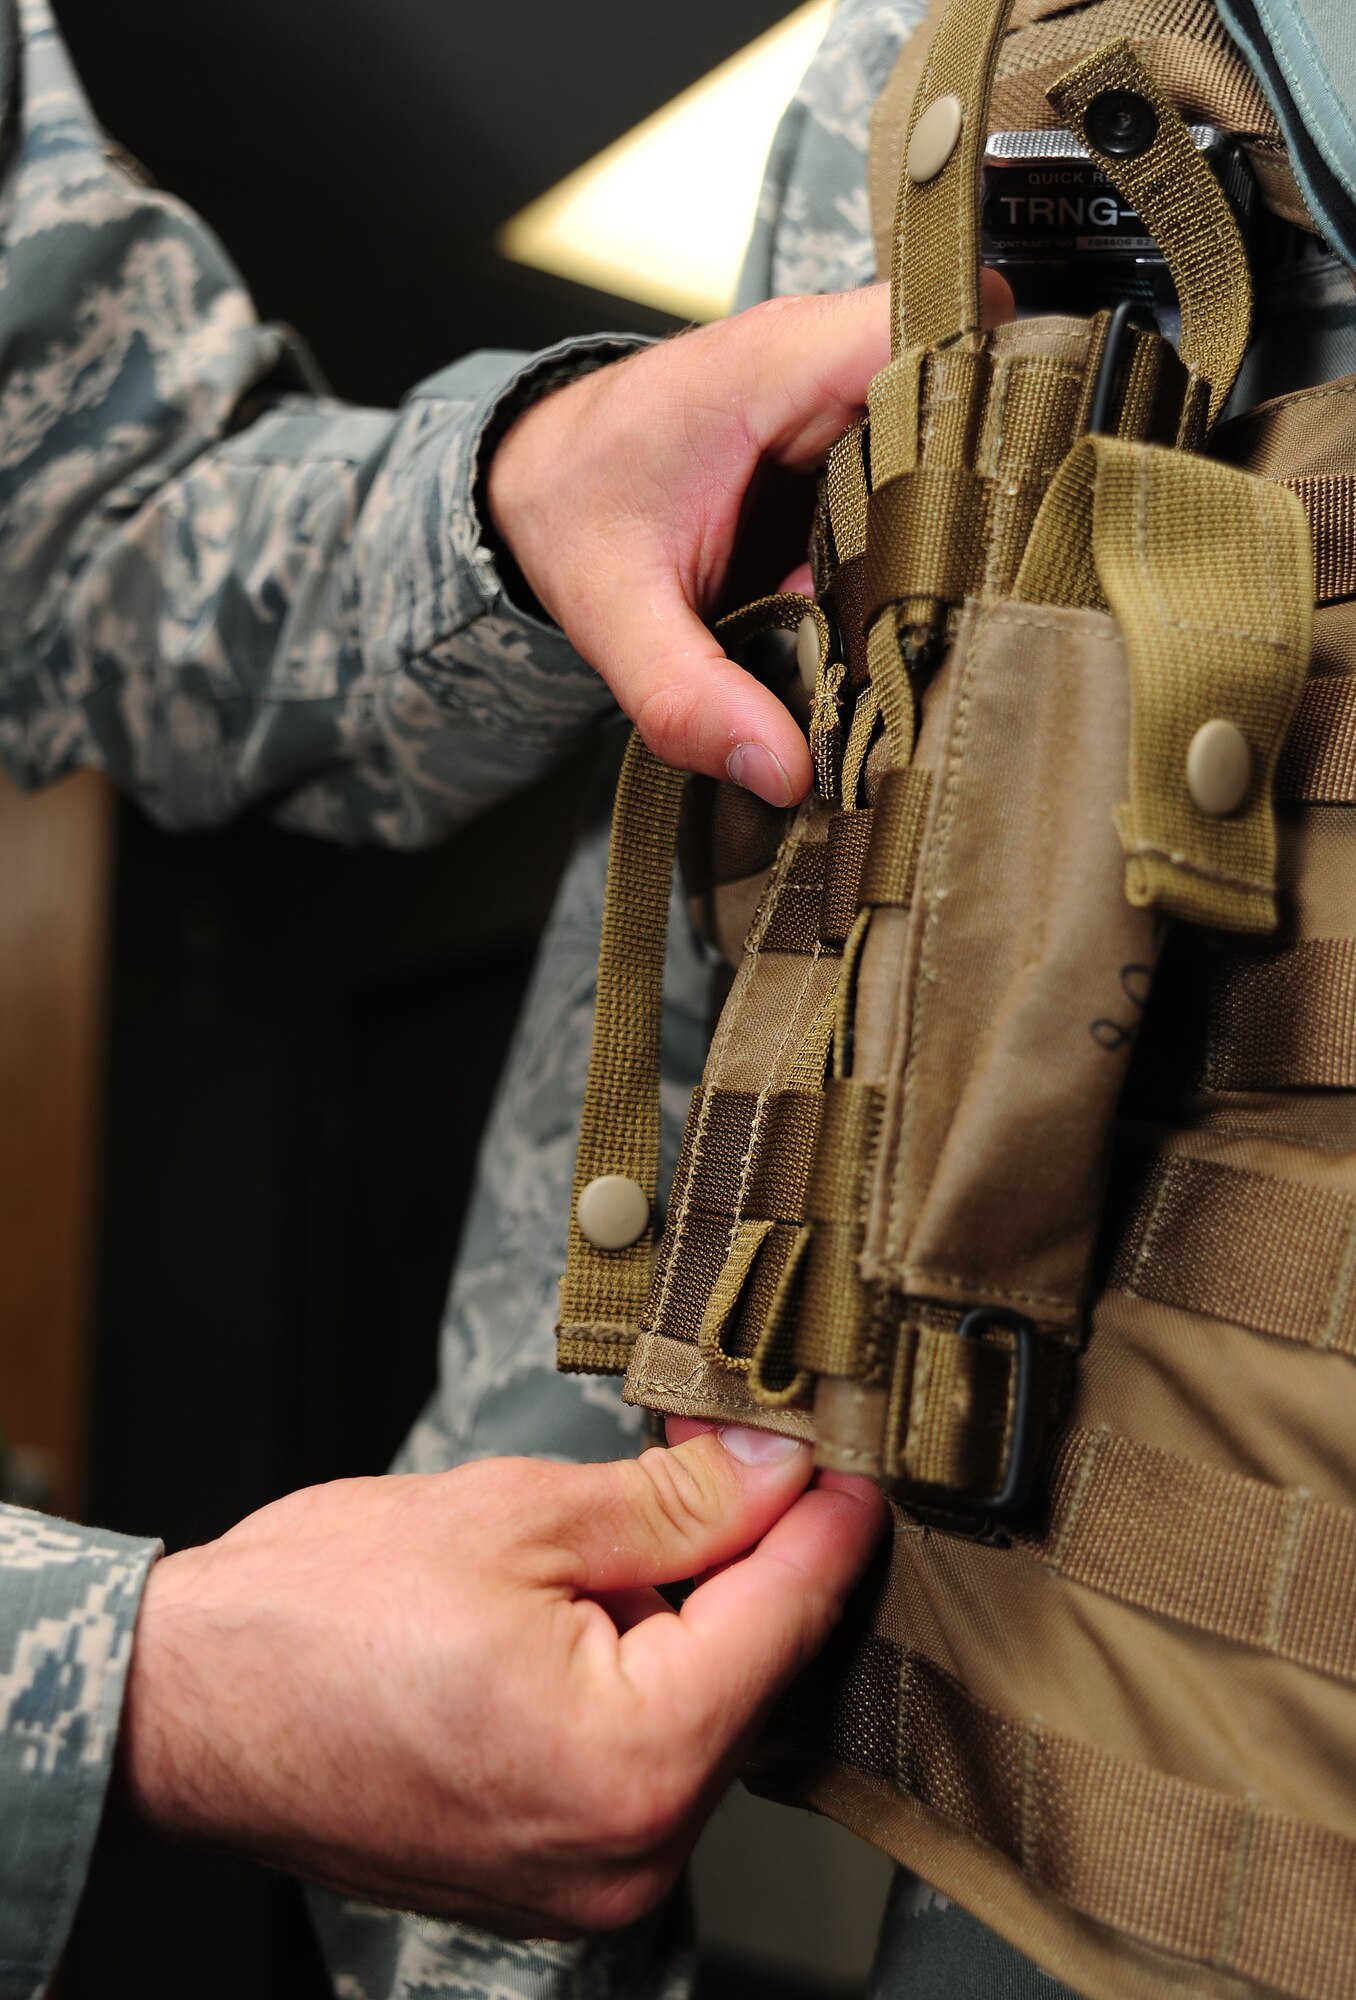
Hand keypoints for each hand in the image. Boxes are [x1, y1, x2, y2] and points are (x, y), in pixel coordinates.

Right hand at [117, 1428, 886, 1934]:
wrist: (185, 1707)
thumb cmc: (316, 1616)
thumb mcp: (517, 1516)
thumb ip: (675, 1505)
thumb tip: (776, 1474)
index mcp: (632, 1763)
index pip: (789, 1616)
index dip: (832, 1520)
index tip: (855, 1460)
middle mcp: (629, 1854)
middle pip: (757, 1673)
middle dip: (755, 1552)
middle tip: (730, 1449)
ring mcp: (590, 1880)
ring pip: (705, 1715)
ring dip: (696, 1612)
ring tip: (636, 1516)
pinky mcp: (554, 1876)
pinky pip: (645, 1760)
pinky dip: (646, 1672)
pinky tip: (602, 1598)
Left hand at [487, 275, 1012, 804]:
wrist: (529, 478)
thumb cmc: (568, 512)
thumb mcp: (614, 618)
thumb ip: (689, 698)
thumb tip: (781, 770)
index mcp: (770, 367)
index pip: (928, 325)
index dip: (991, 393)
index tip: (1013, 498)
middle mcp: (817, 362)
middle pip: (966, 385)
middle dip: (993, 481)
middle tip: (994, 587)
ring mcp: (836, 396)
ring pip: (952, 430)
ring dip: (961, 514)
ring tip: (960, 604)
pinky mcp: (841, 436)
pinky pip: (916, 466)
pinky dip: (923, 530)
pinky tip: (914, 599)